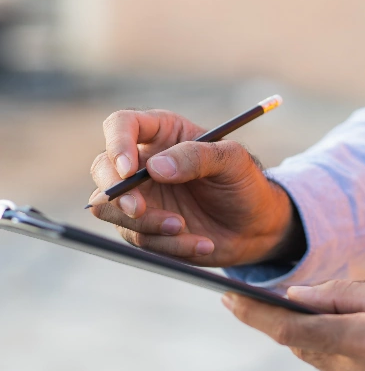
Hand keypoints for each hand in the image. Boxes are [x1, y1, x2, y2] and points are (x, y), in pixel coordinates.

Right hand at [89, 109, 304, 266]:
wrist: (256, 225)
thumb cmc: (244, 182)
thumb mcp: (232, 160)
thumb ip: (197, 157)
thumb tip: (155, 168)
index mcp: (163, 133)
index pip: (121, 124)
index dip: (116, 143)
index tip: (128, 170)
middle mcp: (144, 162)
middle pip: (102, 168)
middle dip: (116, 192)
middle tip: (140, 209)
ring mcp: (141, 196)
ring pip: (112, 210)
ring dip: (145, 224)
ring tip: (185, 228)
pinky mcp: (144, 228)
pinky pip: (138, 239)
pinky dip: (168, 246)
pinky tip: (201, 244)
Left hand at [224, 280, 364, 370]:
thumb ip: (342, 296)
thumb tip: (297, 295)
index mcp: (361, 345)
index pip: (290, 331)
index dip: (253, 315)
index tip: (227, 298)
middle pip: (307, 348)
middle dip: (298, 322)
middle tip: (301, 298)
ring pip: (327, 364)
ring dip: (329, 341)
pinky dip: (349, 358)